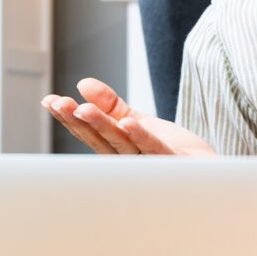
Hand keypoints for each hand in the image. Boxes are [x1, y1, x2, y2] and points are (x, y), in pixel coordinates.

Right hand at [42, 78, 213, 155]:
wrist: (206, 171)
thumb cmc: (170, 151)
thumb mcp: (136, 120)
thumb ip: (111, 105)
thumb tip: (83, 83)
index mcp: (116, 149)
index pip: (88, 132)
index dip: (68, 117)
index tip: (49, 101)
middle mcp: (128, 160)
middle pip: (100, 138)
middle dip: (78, 121)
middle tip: (60, 104)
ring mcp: (149, 164)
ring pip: (121, 144)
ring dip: (102, 127)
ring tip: (84, 109)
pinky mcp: (173, 164)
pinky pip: (155, 150)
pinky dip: (141, 138)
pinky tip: (129, 123)